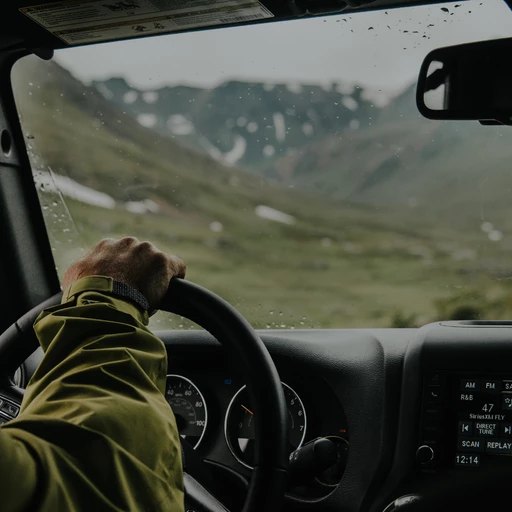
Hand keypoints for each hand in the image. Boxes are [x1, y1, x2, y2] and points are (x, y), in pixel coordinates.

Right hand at [62, 237, 185, 309]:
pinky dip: (176, 276)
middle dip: (139, 272)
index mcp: (106, 245)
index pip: (121, 255)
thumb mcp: (75, 277)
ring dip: (154, 276)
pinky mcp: (164, 262)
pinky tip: (172, 288)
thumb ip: (85, 270)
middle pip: (140, 257)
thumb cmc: (85, 294)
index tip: (124, 285)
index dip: (124, 271)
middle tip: (136, 292)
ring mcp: (147, 251)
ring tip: (149, 295)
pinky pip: (177, 266)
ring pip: (156, 263)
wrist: (101, 301)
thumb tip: (84, 277)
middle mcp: (127, 243)